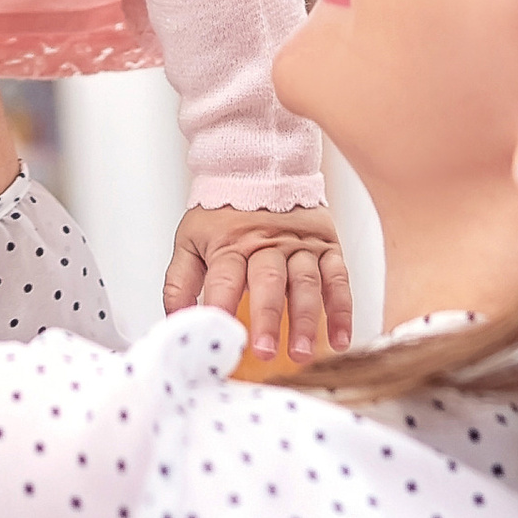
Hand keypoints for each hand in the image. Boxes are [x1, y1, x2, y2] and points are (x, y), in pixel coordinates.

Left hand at [163, 205, 351, 365]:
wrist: (260, 165)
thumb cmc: (223, 211)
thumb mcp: (190, 239)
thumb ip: (179, 282)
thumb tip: (176, 320)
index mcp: (230, 243)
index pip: (224, 279)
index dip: (221, 306)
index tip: (219, 334)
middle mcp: (267, 243)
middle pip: (269, 282)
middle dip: (267, 318)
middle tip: (263, 351)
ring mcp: (300, 245)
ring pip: (306, 283)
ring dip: (305, 320)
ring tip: (300, 352)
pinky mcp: (326, 246)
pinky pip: (338, 279)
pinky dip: (342, 309)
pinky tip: (340, 338)